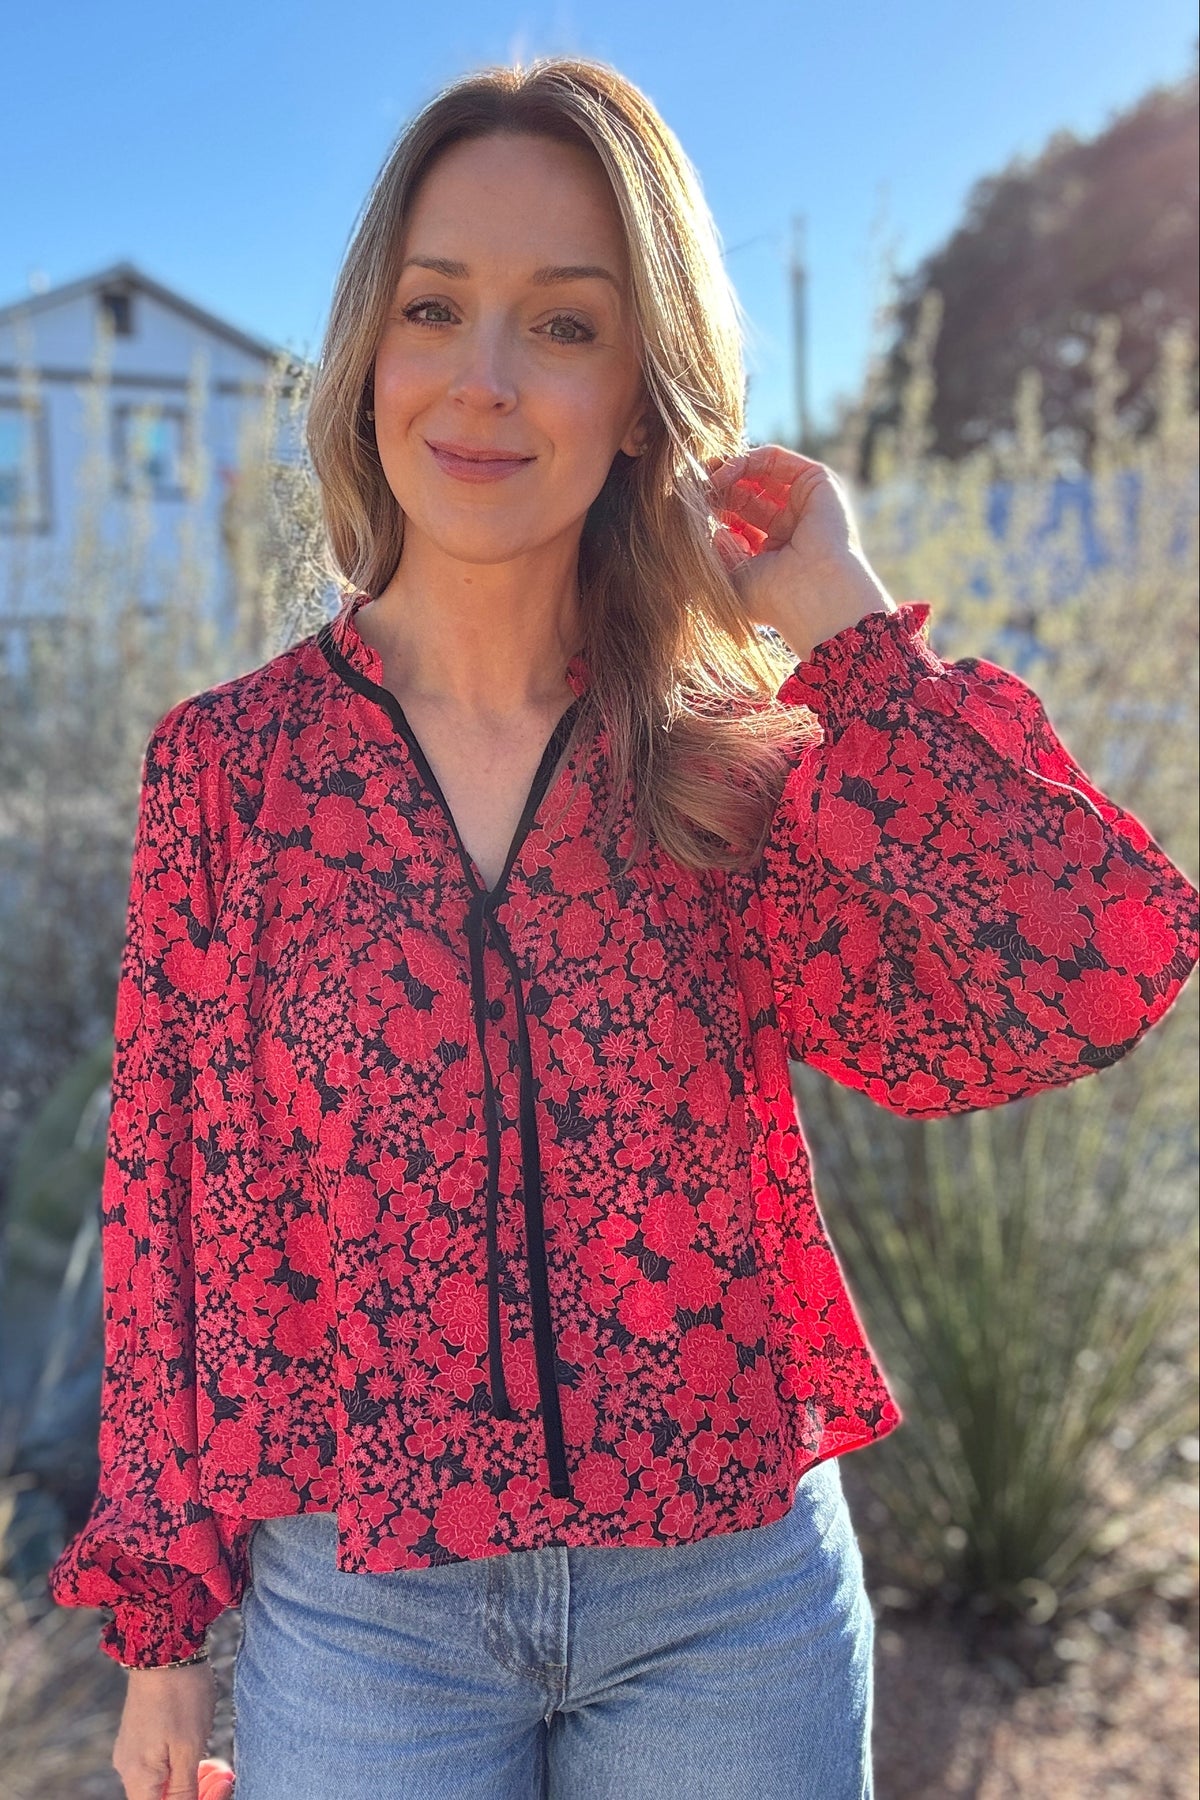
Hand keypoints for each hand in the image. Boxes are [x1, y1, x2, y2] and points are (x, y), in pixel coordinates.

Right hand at [111, 1662, 232, 1799]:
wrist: (164, 1648)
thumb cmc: (180, 1696)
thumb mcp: (189, 1749)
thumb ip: (182, 1791)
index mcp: (136, 1777)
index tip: (211, 1789)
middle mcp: (126, 1769)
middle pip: (157, 1798)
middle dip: (187, 1794)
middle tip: (218, 1775)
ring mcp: (130, 1751)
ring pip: (158, 1782)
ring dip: (184, 1779)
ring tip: (208, 1757)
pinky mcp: (137, 1736)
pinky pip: (156, 1764)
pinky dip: (176, 1763)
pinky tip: (194, 1743)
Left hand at [706, 444, 894, 660]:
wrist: (814, 595)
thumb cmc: (772, 597)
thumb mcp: (730, 574)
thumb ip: (712, 544)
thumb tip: (695, 516)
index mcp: (771, 554)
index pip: (736, 521)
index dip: (711, 511)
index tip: (684, 508)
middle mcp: (788, 528)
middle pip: (744, 494)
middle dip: (716, 488)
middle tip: (692, 490)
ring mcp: (803, 505)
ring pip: (757, 474)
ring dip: (726, 471)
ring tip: (705, 481)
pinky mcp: (816, 482)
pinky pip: (774, 458)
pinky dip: (745, 460)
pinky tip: (722, 474)